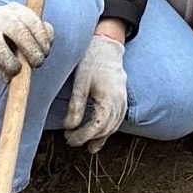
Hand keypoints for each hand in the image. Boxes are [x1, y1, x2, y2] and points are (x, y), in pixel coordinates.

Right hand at [0, 1, 53, 78]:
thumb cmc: (9, 31)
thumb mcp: (25, 24)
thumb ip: (41, 31)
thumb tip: (48, 41)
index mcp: (17, 10)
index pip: (33, 21)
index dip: (42, 38)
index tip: (46, 52)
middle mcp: (1, 18)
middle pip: (18, 31)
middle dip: (31, 50)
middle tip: (37, 63)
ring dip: (11, 62)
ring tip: (18, 70)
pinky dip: (0, 71)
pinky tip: (7, 76)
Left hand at [63, 30, 128, 149]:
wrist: (107, 46)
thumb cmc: (92, 62)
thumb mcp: (80, 83)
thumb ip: (76, 107)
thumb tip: (69, 127)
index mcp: (108, 100)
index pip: (96, 127)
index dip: (82, 136)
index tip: (69, 138)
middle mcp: (119, 103)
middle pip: (106, 129)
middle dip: (90, 138)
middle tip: (72, 142)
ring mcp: (123, 101)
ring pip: (115, 126)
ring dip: (102, 137)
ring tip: (90, 147)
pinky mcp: (123, 98)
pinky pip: (118, 119)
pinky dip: (110, 128)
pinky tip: (102, 132)